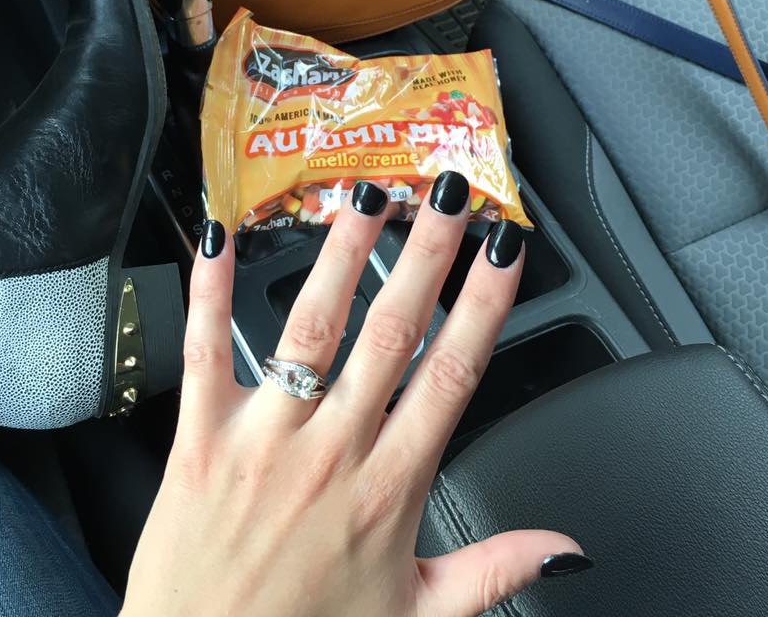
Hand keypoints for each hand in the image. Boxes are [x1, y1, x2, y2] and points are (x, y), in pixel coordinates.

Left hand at [122, 173, 586, 616]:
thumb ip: (494, 571)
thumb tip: (566, 548)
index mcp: (389, 488)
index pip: (452, 375)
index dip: (484, 305)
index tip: (502, 253)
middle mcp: (331, 451)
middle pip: (392, 331)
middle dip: (425, 255)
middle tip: (445, 195)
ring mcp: (264, 439)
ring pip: (311, 324)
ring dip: (343, 254)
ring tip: (366, 195)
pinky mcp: (201, 438)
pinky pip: (205, 350)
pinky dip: (211, 289)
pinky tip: (221, 235)